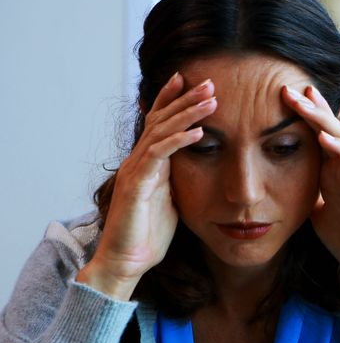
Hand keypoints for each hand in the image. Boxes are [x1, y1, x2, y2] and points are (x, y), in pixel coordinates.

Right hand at [77, 73, 216, 299]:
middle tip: (209, 81)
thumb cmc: (149, 234)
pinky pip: (158, 156)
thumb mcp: (171, 199)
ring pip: (160, 132)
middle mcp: (138, 161)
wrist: (127, 262)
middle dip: (184, 98)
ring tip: (211, 100)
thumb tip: (197, 165)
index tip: (191, 80)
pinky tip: (198, 133)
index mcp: (147, 163)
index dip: (172, 99)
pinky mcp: (136, 185)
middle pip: (161, 119)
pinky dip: (178, 141)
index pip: (158, 122)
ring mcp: (135, 171)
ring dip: (186, 114)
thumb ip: (178, 178)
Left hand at [282, 85, 339, 309]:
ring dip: (322, 118)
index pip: (318, 136)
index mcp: (334, 171)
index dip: (303, 116)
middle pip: (329, 128)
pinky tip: (323, 137)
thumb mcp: (318, 213)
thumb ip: (307, 195)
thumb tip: (283, 189)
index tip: (282, 96)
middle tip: (287, 87)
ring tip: (302, 101)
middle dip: (309, 107)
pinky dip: (338, 147)